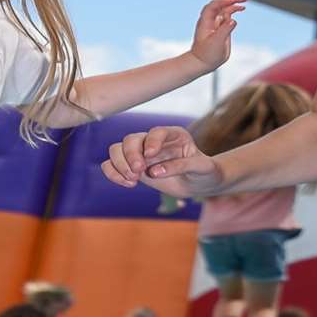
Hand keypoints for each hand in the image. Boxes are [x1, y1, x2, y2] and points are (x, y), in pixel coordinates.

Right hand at [103, 125, 223, 195]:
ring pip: (117, 149)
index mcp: (174, 135)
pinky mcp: (133, 167)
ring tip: (133, 179)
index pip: (157, 132)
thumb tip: (154, 172)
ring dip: (119, 164)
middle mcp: (154, 141)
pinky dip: (113, 173)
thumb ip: (181, 166)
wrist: (200, 183)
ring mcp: (141, 153)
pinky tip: (128, 184)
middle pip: (131, 139)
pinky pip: (111, 164)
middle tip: (138, 172)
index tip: (150, 156)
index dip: (151, 141)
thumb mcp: (202, 168)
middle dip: (130, 155)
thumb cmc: (204, 172)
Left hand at [187, 0, 248, 73]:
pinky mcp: (219, 28)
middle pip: (220, 4)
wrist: (201, 63)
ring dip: (234, 4)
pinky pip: (226, 16)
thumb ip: (225, 30)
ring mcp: (214, 23)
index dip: (225, 1)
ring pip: (224, 9)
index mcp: (206, 22)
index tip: (236, 0)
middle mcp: (209, 20)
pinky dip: (233, 11)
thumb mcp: (217, 43)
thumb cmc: (207, 54)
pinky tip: (240, 9)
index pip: (214, 6)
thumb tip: (233, 20)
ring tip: (245, 3)